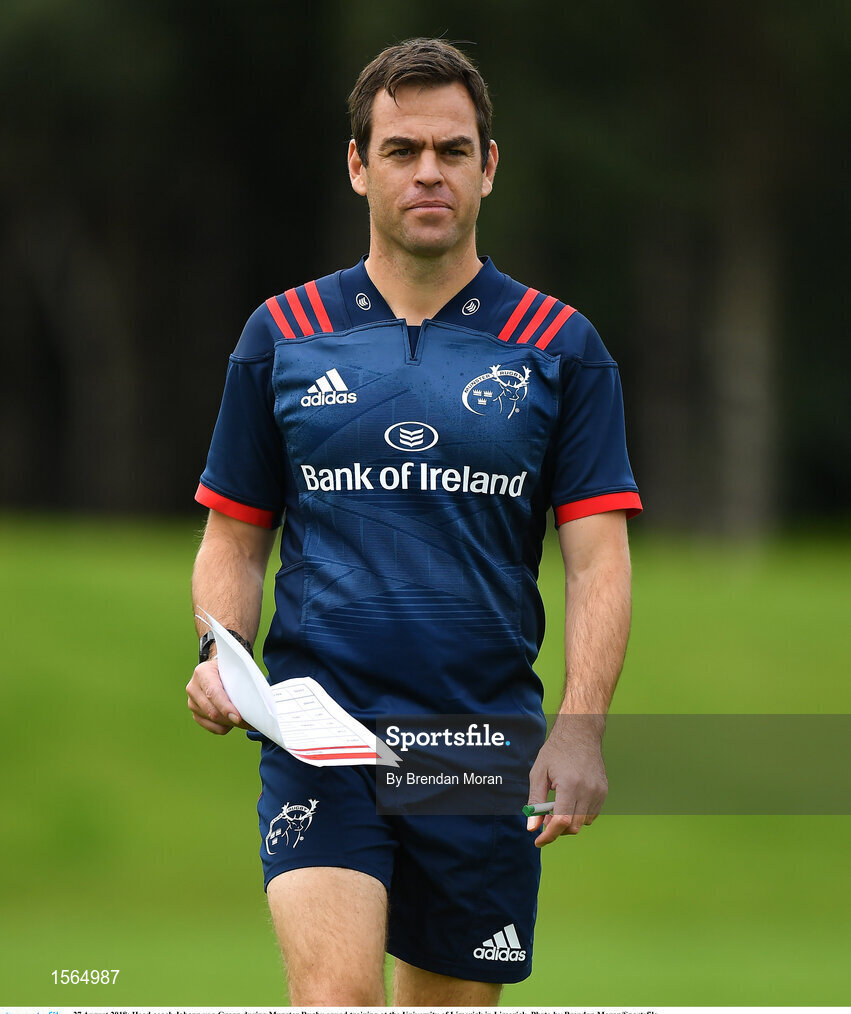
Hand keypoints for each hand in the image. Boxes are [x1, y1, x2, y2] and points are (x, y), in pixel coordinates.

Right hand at [186, 658, 250, 734]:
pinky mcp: (195, 714)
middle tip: (250, 722)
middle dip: (231, 719)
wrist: (217, 670)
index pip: (213, 693)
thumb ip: (238, 679)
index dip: (225, 707)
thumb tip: (252, 699)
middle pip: (212, 711)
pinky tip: (234, 720)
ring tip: (246, 720)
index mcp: (202, 673)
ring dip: (230, 723)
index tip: (238, 717)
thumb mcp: (232, 667)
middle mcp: (193, 688)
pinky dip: (225, 727)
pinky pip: (212, 727)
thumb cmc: (228, 668)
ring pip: (213, 721)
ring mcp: (192, 703)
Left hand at [526, 715, 607, 845]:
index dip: (548, 835)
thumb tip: (532, 827)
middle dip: (557, 829)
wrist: (580, 733)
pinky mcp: (603, 792)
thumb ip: (535, 802)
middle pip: (572, 826)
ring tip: (556, 806)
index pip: (561, 822)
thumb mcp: (539, 773)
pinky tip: (569, 800)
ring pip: (582, 822)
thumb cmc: (556, 751)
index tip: (538, 841)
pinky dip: (578, 814)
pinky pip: (591, 814)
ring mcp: (598, 792)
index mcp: (570, 785)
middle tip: (544, 819)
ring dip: (568, 821)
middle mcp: (588, 790)